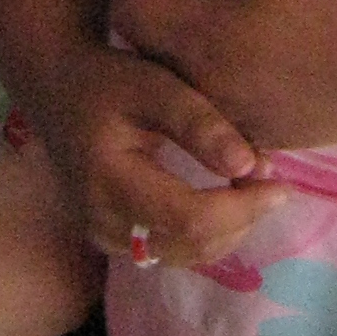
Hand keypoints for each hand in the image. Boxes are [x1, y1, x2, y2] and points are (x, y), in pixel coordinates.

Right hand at [32, 40, 284, 270]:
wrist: (56, 91)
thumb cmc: (107, 80)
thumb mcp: (155, 86)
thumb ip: (200, 124)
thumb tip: (254, 167)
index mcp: (109, 181)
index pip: (189, 218)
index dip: (242, 208)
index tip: (279, 182)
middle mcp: (103, 221)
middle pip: (191, 244)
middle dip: (242, 220)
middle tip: (273, 184)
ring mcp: (104, 237)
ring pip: (185, 255)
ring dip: (228, 230)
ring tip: (253, 189)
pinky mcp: (112, 239)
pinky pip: (171, 250)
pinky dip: (206, 233)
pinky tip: (226, 201)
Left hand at [110, 0, 336, 154]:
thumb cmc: (329, 11)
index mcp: (197, 42)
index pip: (126, 12)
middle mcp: (197, 89)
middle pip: (143, 49)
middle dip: (149, 12)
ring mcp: (221, 120)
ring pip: (171, 81)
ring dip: (174, 48)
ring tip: (205, 21)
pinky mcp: (247, 138)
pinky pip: (206, 106)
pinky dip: (204, 80)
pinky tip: (237, 59)